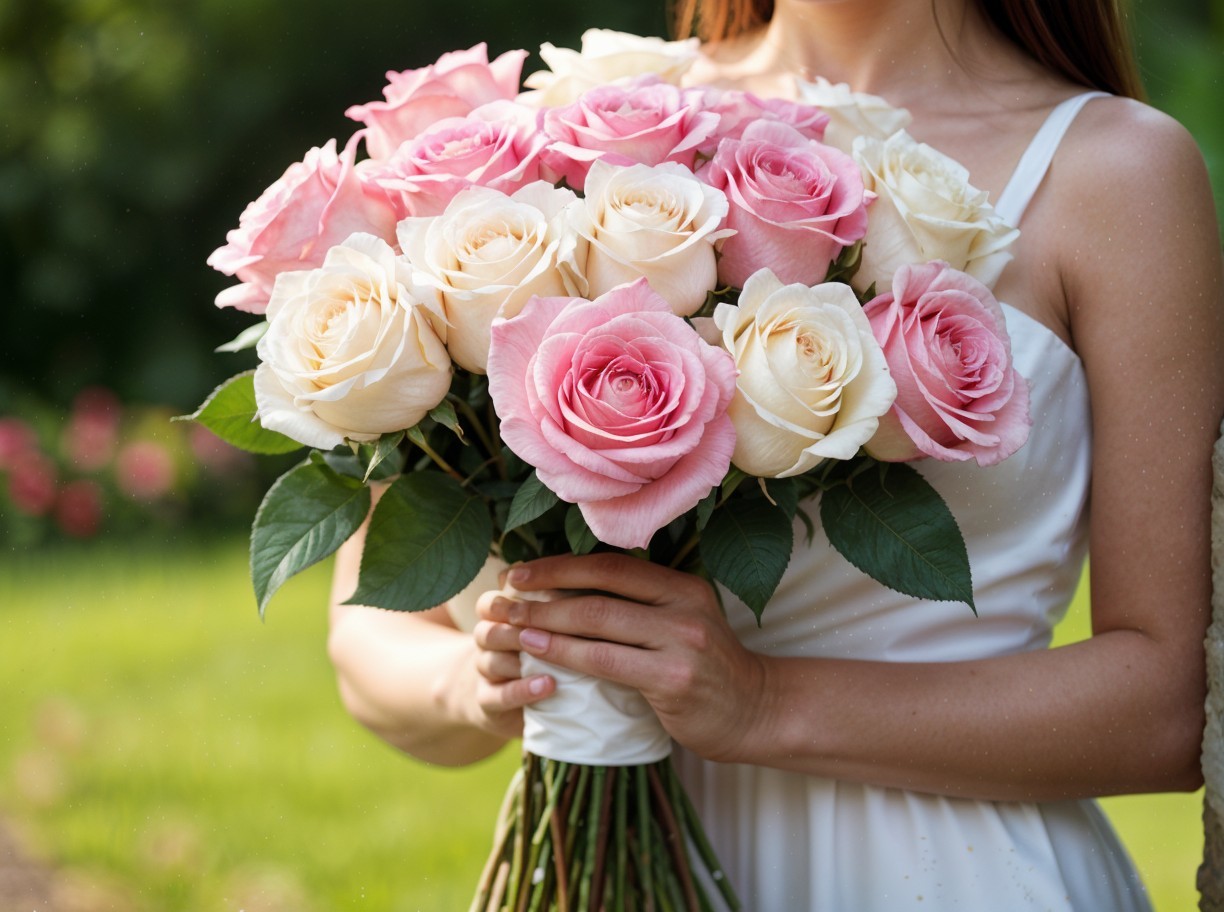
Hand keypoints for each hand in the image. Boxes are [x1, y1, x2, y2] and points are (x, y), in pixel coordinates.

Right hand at [469, 585, 556, 740]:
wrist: (505, 693)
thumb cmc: (538, 647)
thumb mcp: (546, 621)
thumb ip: (559, 603)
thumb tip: (595, 582)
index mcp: (496, 615)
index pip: (492, 601)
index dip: (514, 596)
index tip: (548, 590)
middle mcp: (485, 639)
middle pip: (489, 628)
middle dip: (518, 625)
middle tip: (550, 621)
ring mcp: (485, 671)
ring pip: (491, 661)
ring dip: (523, 657)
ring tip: (553, 656)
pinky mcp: (488, 701)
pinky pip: (499, 696)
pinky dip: (523, 690)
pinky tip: (548, 684)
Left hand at [484, 553, 768, 761]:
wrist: (753, 713)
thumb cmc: (706, 671)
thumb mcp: (683, 624)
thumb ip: (642, 606)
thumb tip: (570, 592)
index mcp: (683, 585)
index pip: (612, 564)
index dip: (562, 565)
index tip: (523, 570)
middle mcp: (684, 604)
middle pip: (600, 586)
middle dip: (545, 588)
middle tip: (506, 591)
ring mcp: (682, 640)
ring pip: (598, 620)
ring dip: (547, 620)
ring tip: (512, 622)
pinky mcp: (673, 678)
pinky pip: (606, 660)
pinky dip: (566, 652)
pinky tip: (539, 651)